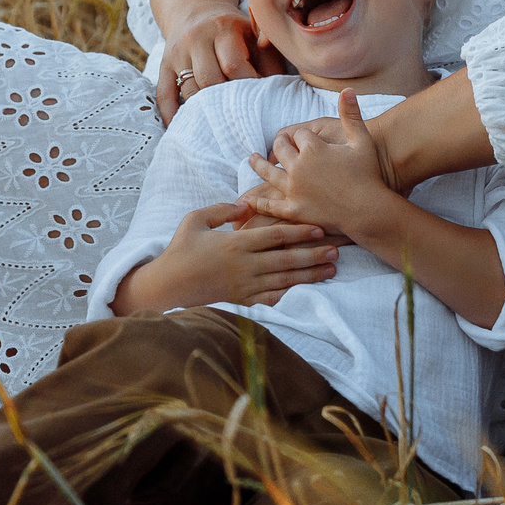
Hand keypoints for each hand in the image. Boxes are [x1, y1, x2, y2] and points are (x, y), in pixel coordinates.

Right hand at [112, 202, 337, 312]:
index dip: (299, 231)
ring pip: (285, 279)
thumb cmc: (180, 249)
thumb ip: (223, 210)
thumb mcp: (196, 220)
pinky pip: (272, 297)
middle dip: (313, 254)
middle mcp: (244, 266)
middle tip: (336, 249)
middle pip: (286, 258)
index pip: (274, 236)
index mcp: (235, 243)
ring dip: (310, 274)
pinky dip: (291, 293)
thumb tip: (247, 204)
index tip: (319, 228)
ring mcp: (245, 285)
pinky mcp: (242, 300)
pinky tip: (307, 289)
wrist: (168, 286)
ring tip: (332, 269)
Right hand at [156, 5, 277, 125]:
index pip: (233, 65)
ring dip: (204, 111)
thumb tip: (276, 96)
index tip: (259, 99)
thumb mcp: (255, 35)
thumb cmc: (235, 31)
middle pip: (209, 80)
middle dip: (226, 102)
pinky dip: (172, 113)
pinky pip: (164, 94)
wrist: (195, 9)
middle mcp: (196, 38)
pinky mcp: (164, 65)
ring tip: (221, 127)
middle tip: (240, 117)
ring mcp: (177, 53)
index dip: (248, 86)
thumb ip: (270, 60)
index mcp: (223, 28)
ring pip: (188, 91)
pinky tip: (185, 127)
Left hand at [242, 91, 395, 240]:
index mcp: (312, 148)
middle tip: (278, 144)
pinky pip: (270, 205)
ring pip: (269, 173)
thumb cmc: (368, 174)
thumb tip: (347, 89)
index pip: (299, 135)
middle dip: (280, 145)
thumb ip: (352, 114)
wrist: (369, 210)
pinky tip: (248, 199)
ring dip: (259, 165)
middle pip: (281, 150)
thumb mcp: (362, 140)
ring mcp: (293, 189)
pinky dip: (258, 202)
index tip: (305, 139)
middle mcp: (298, 167)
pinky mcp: (293, 210)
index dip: (303, 137)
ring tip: (252, 160)